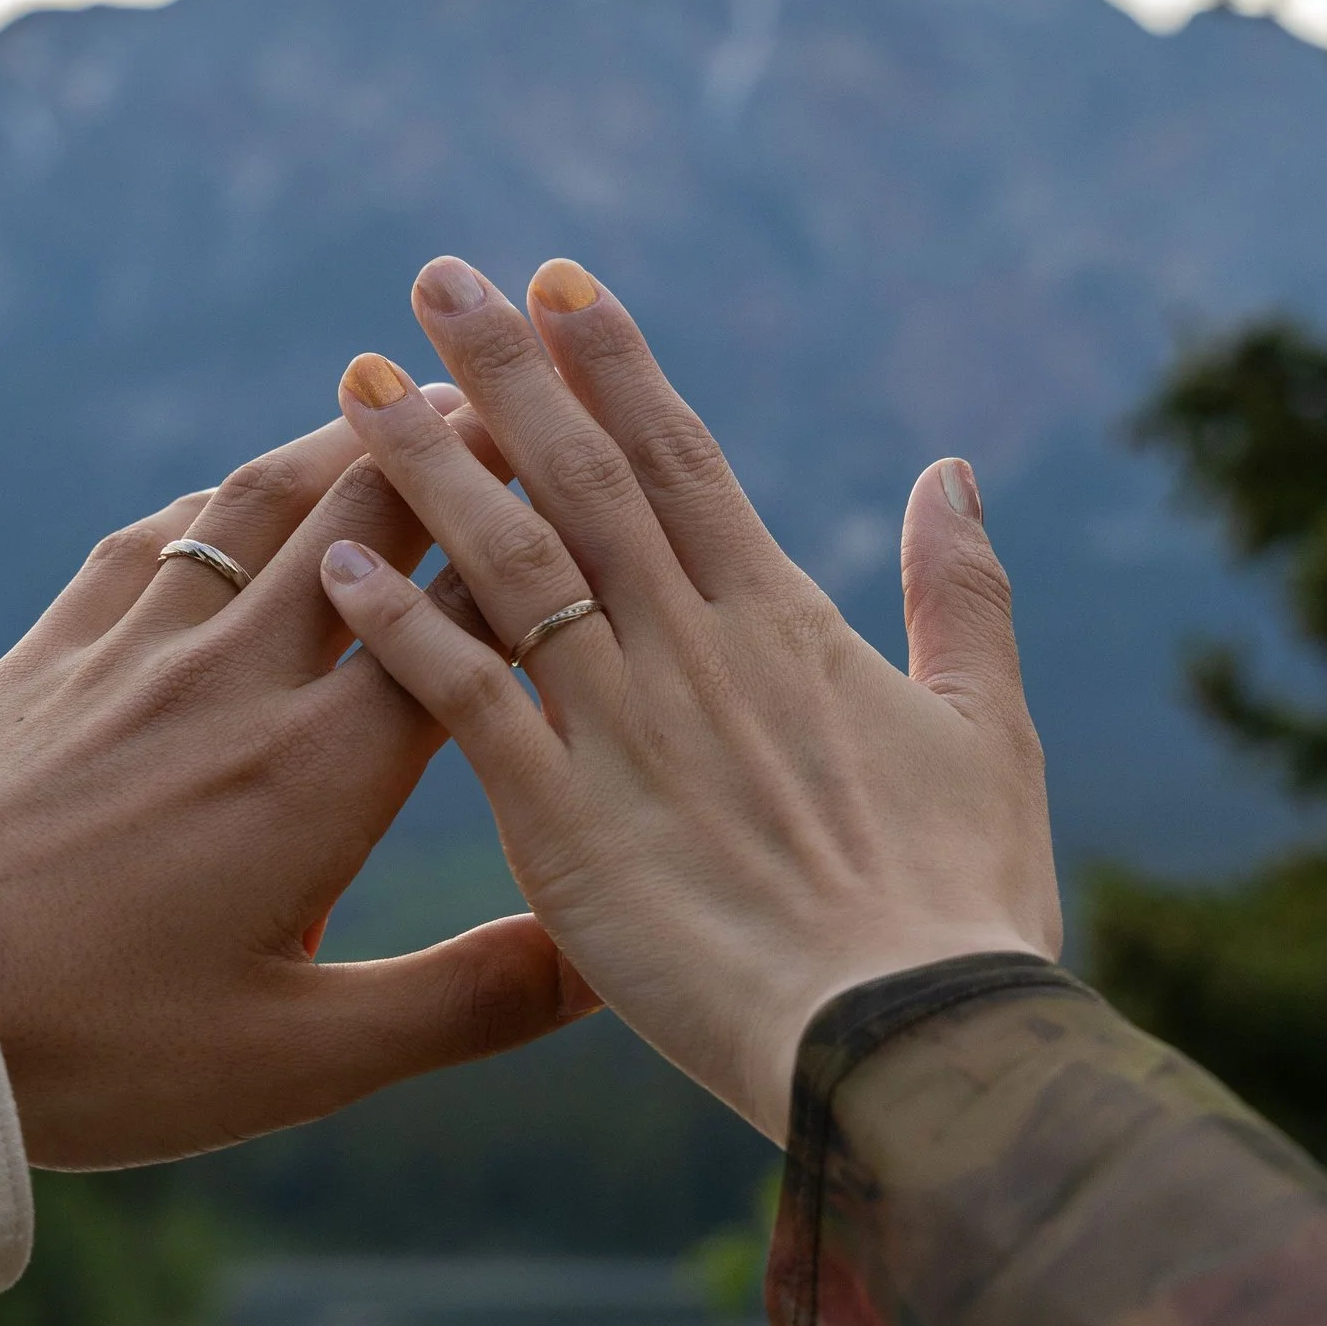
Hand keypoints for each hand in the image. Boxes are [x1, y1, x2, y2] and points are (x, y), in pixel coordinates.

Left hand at [0, 398, 596, 1169]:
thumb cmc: (95, 1050)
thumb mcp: (300, 1060)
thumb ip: (466, 1003)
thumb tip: (607, 963)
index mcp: (321, 776)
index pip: (471, 623)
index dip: (548, 542)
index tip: (611, 478)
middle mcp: (241, 682)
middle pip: (375, 519)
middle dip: (461, 443)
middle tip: (527, 382)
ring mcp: (138, 652)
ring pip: (268, 502)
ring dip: (349, 439)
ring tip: (408, 394)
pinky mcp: (52, 653)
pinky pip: (158, 535)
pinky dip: (226, 495)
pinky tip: (243, 488)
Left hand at [315, 258, 1059, 1141]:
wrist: (913, 1050)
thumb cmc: (963, 909)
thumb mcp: (992, 734)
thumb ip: (963, 597)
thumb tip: (949, 473)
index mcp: (782, 625)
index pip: (681, 459)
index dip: (616, 364)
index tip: (558, 280)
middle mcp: (693, 650)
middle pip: (583, 477)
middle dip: (509, 369)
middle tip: (437, 276)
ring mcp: (622, 730)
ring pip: (509, 561)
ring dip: (432, 464)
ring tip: (361, 379)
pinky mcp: (562, 825)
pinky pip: (463, 699)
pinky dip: (399, 624)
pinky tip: (334, 562)